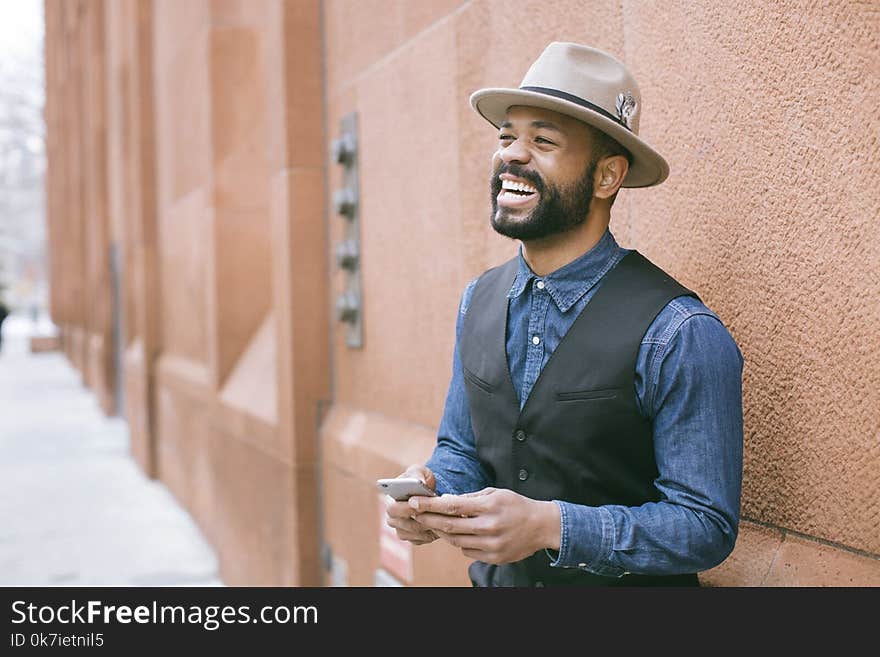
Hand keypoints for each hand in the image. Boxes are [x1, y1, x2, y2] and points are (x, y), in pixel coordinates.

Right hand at [383, 465, 437, 544]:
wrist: (431, 492)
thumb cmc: (422, 479)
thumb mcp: (420, 472)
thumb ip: (417, 474)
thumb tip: (419, 482)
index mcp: (390, 501)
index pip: (392, 508)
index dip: (405, 508)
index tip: (418, 504)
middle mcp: (393, 518)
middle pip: (402, 524)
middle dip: (419, 518)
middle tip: (433, 513)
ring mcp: (402, 530)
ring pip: (413, 532)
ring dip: (427, 525)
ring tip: (441, 518)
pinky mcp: (413, 538)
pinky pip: (421, 539)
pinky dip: (431, 533)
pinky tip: (441, 525)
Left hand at [408, 488, 560, 563]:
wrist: (541, 526)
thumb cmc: (515, 505)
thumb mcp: (495, 493)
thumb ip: (471, 498)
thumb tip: (445, 501)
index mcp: (489, 506)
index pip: (452, 506)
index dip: (430, 505)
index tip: (415, 502)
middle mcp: (489, 527)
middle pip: (450, 526)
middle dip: (429, 519)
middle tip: (415, 514)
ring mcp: (492, 545)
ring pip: (456, 541)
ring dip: (442, 532)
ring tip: (433, 524)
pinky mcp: (494, 558)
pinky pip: (467, 552)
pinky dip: (459, 543)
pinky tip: (458, 535)